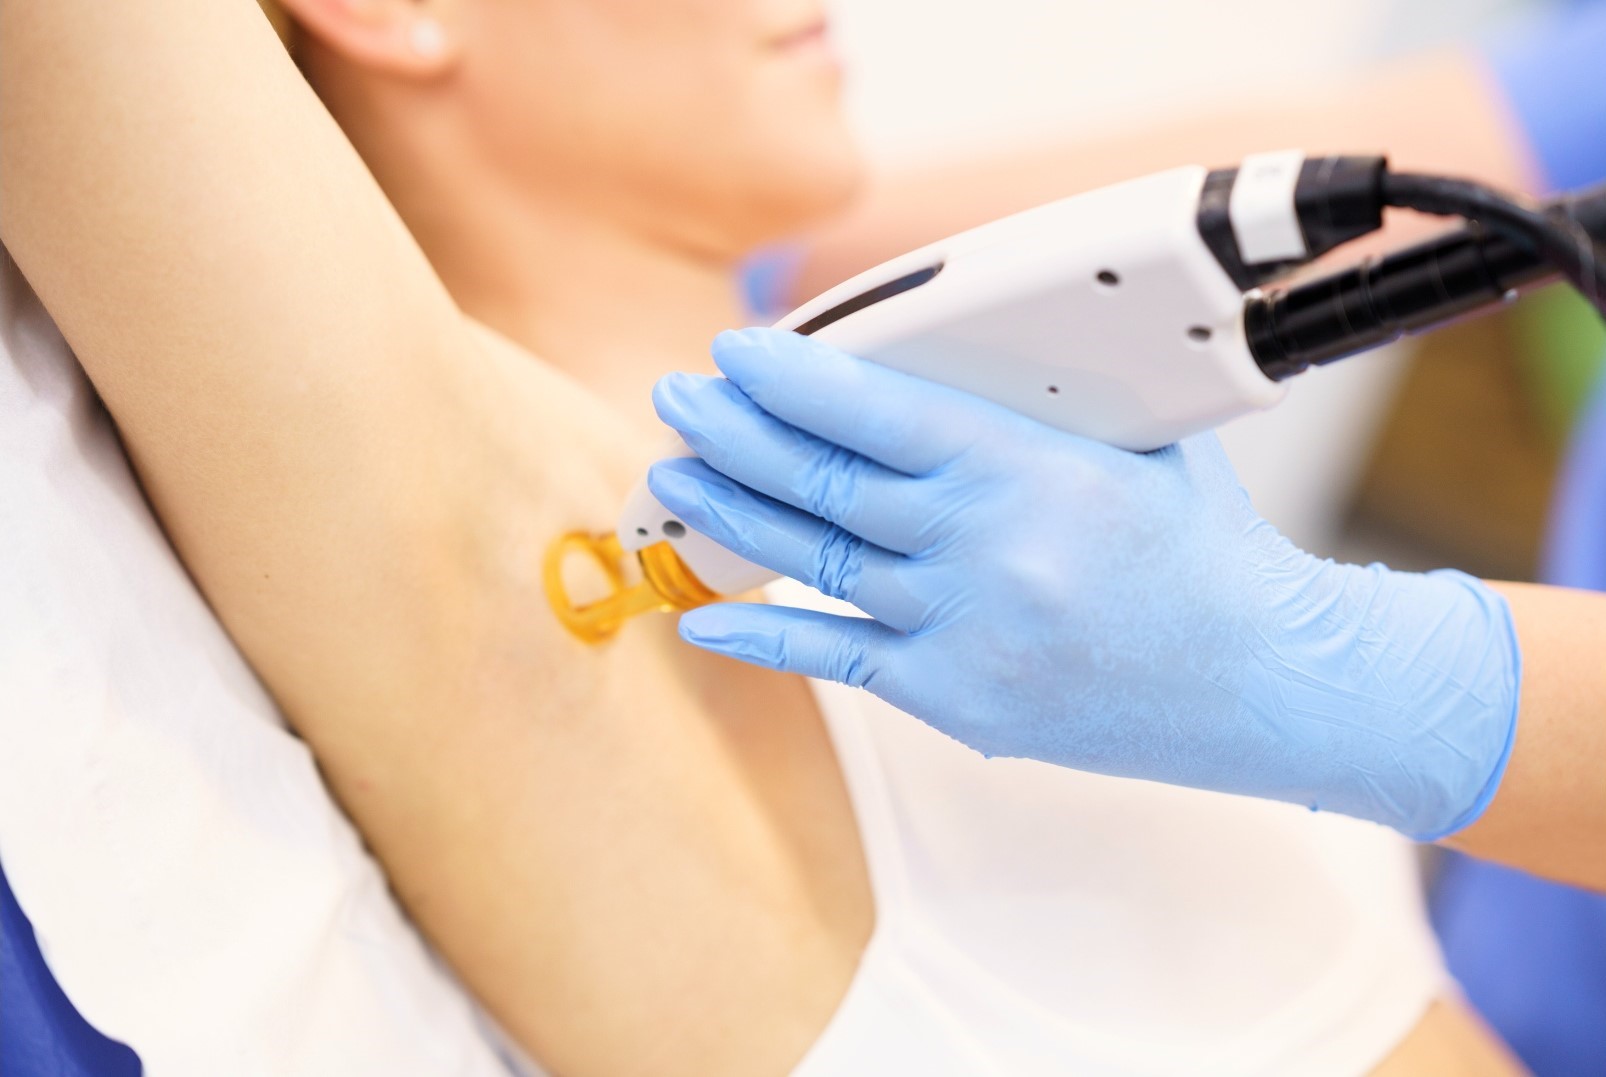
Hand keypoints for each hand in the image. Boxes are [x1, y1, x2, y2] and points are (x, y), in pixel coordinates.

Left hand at [648, 328, 1520, 840]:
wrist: (1270, 681)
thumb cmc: (1211, 553)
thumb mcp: (1142, 444)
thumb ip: (1047, 406)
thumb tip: (960, 359)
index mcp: (1029, 471)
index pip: (876, 411)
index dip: (790, 378)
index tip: (734, 351)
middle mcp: (982, 551)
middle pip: (823, 483)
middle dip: (733, 432)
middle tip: (676, 395)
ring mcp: (963, 632)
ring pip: (813, 564)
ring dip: (730, 513)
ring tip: (671, 472)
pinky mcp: (958, 699)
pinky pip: (837, 660)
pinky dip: (764, 638)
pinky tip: (701, 618)